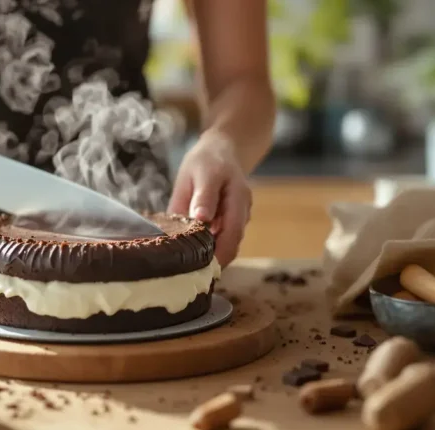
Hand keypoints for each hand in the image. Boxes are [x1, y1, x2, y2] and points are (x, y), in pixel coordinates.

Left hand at [168, 132, 251, 266]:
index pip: (229, 231)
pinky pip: (227, 238)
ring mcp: (243, 214)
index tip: (199, 268)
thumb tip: (196, 222)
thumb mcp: (194, 175)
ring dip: (214, 256)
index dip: (216, 253)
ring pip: (231, 243)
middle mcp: (243, 206)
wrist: (223, 149)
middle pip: (233, 242)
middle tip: (191, 275)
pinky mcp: (239, 219)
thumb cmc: (203, 162)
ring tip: (191, 268)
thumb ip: (195, 199)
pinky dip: (214, 248)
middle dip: (214, 260)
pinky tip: (196, 253)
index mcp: (233, 194)